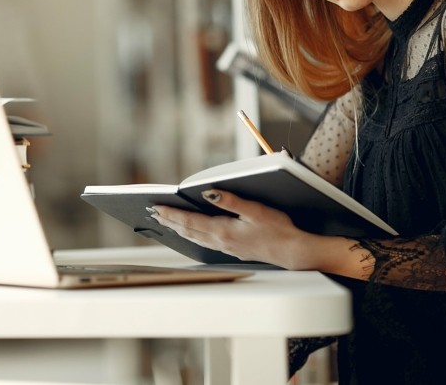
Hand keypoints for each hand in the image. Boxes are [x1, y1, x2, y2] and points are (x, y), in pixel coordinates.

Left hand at [151, 189, 315, 267]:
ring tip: (165, 222)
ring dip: (178, 228)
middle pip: (188, 230)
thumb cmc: (278, 229)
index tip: (156, 207)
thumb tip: (208, 193)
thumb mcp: (255, 210)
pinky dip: (192, 235)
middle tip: (153, 213)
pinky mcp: (233, 250)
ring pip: (195, 237)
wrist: (292, 252)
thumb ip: (230, 201)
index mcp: (223, 231)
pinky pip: (204, 242)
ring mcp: (226, 247)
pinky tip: (191, 233)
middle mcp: (221, 241)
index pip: (190, 220)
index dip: (171, 213)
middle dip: (169, 221)